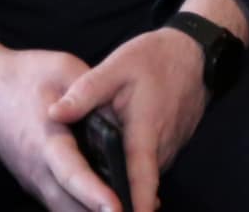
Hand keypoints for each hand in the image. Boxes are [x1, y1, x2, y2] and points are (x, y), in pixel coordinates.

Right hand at [0, 19, 120, 211]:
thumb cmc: (26, 75)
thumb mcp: (66, 70)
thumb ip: (93, 96)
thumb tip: (121, 122)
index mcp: (45, 140)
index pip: (72, 174)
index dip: (94, 194)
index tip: (116, 207)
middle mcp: (35, 168)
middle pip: (67, 206)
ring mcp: (30, 178)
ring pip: (61, 209)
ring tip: (127, 210)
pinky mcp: (31, 179)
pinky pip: (56, 202)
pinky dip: (79, 208)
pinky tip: (103, 206)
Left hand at [48, 0, 247, 211]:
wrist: (195, 52)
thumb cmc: (155, 58)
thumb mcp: (117, 66)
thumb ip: (85, 92)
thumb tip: (53, 114)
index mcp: (146, 130)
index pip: (140, 177)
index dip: (135, 203)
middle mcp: (163, 146)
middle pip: (139, 183)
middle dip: (121, 199)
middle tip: (94, 205)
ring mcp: (171, 147)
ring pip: (144, 175)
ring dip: (127, 184)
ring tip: (101, 191)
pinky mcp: (173, 145)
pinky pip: (150, 165)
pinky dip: (134, 169)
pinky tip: (116, 165)